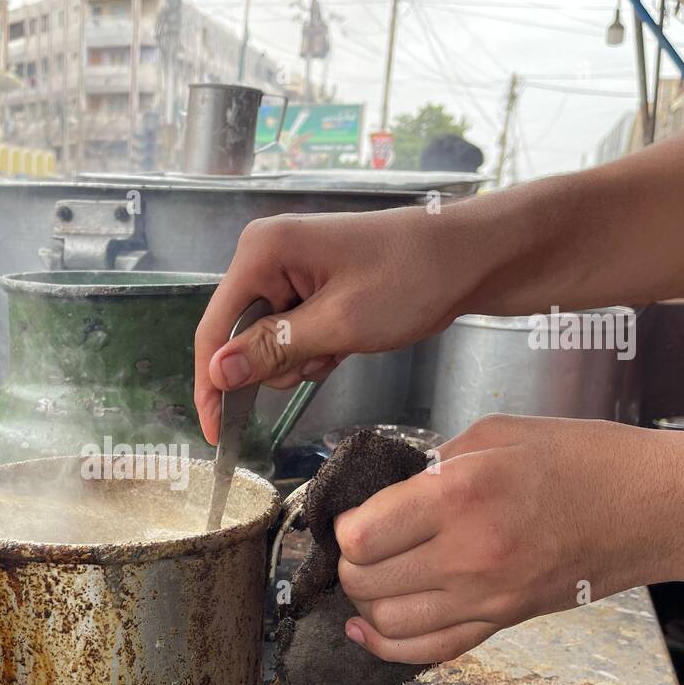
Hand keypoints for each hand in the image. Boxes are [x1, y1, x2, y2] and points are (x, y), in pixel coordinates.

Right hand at [193, 208, 476, 443]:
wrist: (472, 257)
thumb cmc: (411, 279)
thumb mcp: (338, 325)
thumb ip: (272, 350)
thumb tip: (217, 373)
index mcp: (262, 251)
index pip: (214, 328)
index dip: (211, 384)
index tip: (215, 433)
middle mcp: (267, 254)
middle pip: (240, 336)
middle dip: (276, 363)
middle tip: (324, 357)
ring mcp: (290, 268)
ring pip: (268, 342)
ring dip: (301, 358)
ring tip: (344, 345)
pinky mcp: (311, 283)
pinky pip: (293, 333)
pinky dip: (316, 349)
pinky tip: (348, 341)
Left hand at [334, 415, 669, 663]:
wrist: (655, 508)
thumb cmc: (582, 460)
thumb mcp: (495, 433)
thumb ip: (431, 465)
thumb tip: (384, 492)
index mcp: (460, 496)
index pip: (360, 536)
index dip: (344, 525)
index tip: (352, 514)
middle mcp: (469, 555)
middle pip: (365, 582)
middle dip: (349, 564)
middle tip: (359, 544)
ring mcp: (487, 598)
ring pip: (386, 623)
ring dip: (365, 602)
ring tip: (371, 575)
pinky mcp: (503, 622)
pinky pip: (428, 652)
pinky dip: (386, 646)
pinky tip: (366, 629)